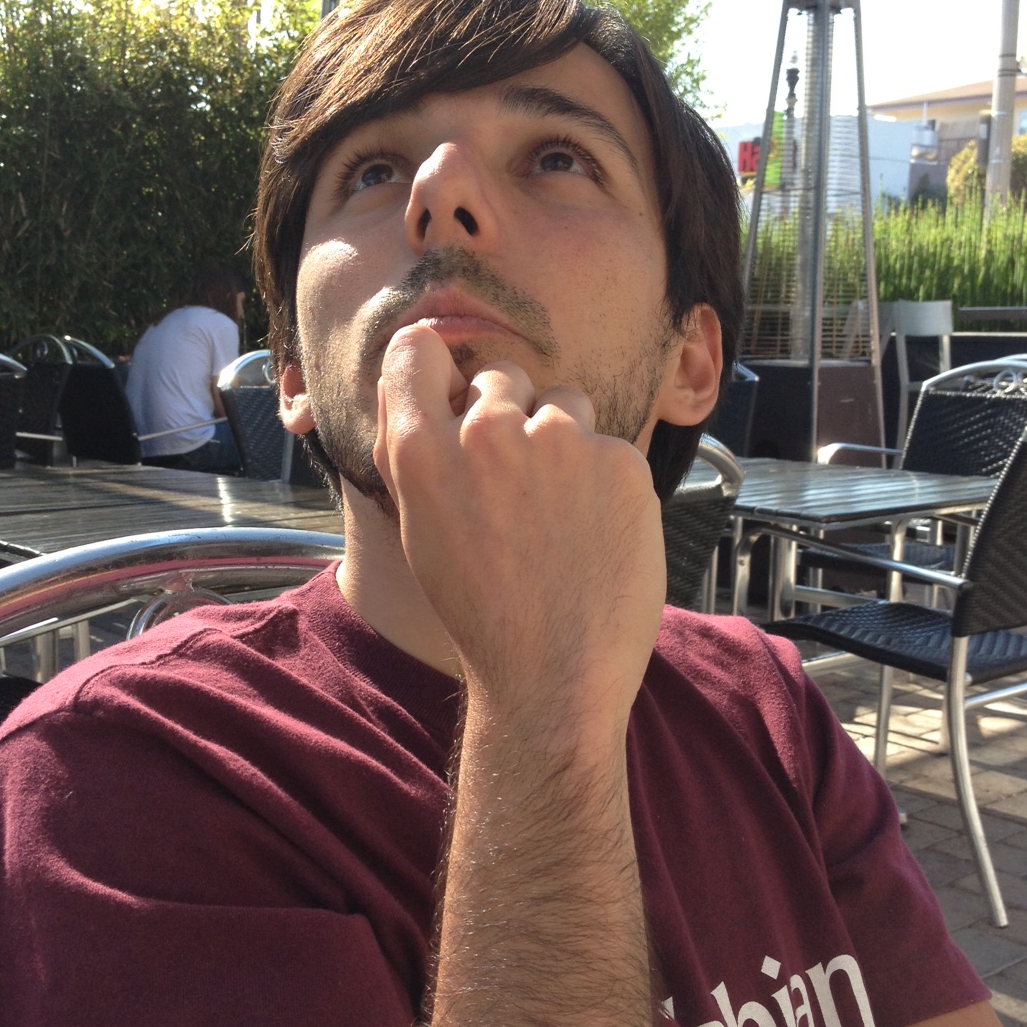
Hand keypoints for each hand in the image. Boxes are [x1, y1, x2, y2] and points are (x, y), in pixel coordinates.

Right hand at [374, 324, 664, 723]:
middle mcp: (487, 431)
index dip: (435, 367)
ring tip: (560, 514)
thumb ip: (411, 452)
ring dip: (562, 440)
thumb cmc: (482, 613)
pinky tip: (596, 534)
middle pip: (500, 377)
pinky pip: (609, 446)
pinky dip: (606, 481)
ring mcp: (560, 441)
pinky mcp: (620, 460)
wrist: (553, 677)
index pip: (415, 349)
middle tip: (518, 489)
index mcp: (422, 451)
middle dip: (510, 415)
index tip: (451, 392)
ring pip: (563, 402)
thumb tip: (405, 385)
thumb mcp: (420, 530)